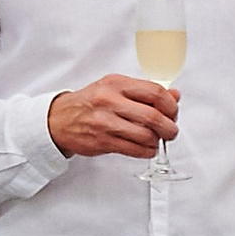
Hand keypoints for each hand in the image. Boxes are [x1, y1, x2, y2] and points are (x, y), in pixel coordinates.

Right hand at [50, 72, 177, 159]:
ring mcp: (106, 122)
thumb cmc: (90, 103)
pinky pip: (135, 150)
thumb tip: (175, 95)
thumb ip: (144, 92)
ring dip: (158, 141)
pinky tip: (146, 148)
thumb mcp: (115, 88)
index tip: (173, 111)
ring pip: (146, 135)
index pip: (155, 91)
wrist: (59, 119)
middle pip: (153, 116)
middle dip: (169, 127)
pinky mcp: (103, 141)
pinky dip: (147, 151)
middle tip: (171, 130)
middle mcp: (110, 101)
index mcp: (116, 84)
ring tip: (157, 139)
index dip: (171, 104)